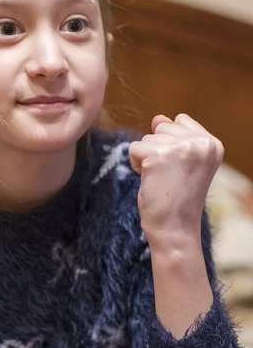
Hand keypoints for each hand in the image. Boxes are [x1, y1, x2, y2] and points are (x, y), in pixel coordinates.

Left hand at [128, 113, 223, 242]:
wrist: (175, 229)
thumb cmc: (178, 199)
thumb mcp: (183, 163)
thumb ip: (174, 137)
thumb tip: (157, 118)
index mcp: (213, 144)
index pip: (180, 121)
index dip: (171, 144)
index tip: (180, 170)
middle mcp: (201, 143)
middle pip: (162, 128)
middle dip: (158, 150)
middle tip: (170, 177)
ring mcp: (181, 147)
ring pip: (147, 137)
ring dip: (147, 159)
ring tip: (162, 180)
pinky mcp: (159, 155)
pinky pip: (134, 148)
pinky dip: (136, 165)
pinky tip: (150, 181)